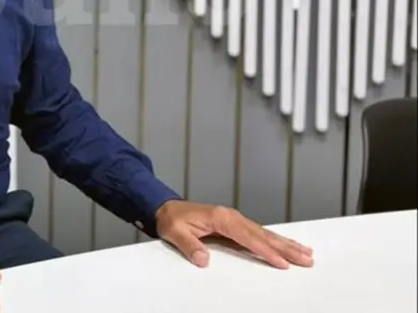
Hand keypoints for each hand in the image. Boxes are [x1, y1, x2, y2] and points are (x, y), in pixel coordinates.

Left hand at [155, 200, 314, 269]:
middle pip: (263, 234)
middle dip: (286, 247)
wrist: (165, 208)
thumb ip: (189, 246)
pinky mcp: (234, 224)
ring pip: (265, 233)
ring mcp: (234, 219)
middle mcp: (231, 217)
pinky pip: (259, 233)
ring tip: (306, 253)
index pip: (248, 238)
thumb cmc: (171, 220)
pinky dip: (275, 240)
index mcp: (220, 218)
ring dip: (286, 243)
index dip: (265, 251)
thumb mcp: (175, 233)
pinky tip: (286, 245)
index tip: (282, 263)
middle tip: (307, 259)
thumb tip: (204, 259)